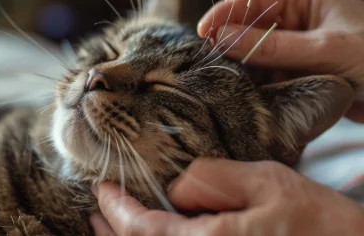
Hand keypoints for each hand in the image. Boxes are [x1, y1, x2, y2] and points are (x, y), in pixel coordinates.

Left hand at [90, 158, 363, 235]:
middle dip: (112, 231)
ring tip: (109, 225)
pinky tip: (150, 235)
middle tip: (97, 210)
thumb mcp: (264, 182)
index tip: (102, 189)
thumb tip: (175, 189)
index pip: (141, 230)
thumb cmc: (314, 221)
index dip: (117, 209)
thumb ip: (211, 180)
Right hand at [197, 0, 363, 121]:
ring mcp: (294, 48)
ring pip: (256, 54)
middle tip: (209, 60)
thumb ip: (272, 46)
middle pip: (251, 27)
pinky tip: (247, 94)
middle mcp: (295, 20)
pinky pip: (267, 75)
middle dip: (231, 43)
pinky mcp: (294, 73)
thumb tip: (223, 38)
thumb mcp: (325, 48)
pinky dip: (257, 85)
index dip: (226, 13)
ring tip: (225, 81)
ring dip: (243, 67)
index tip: (203, 31)